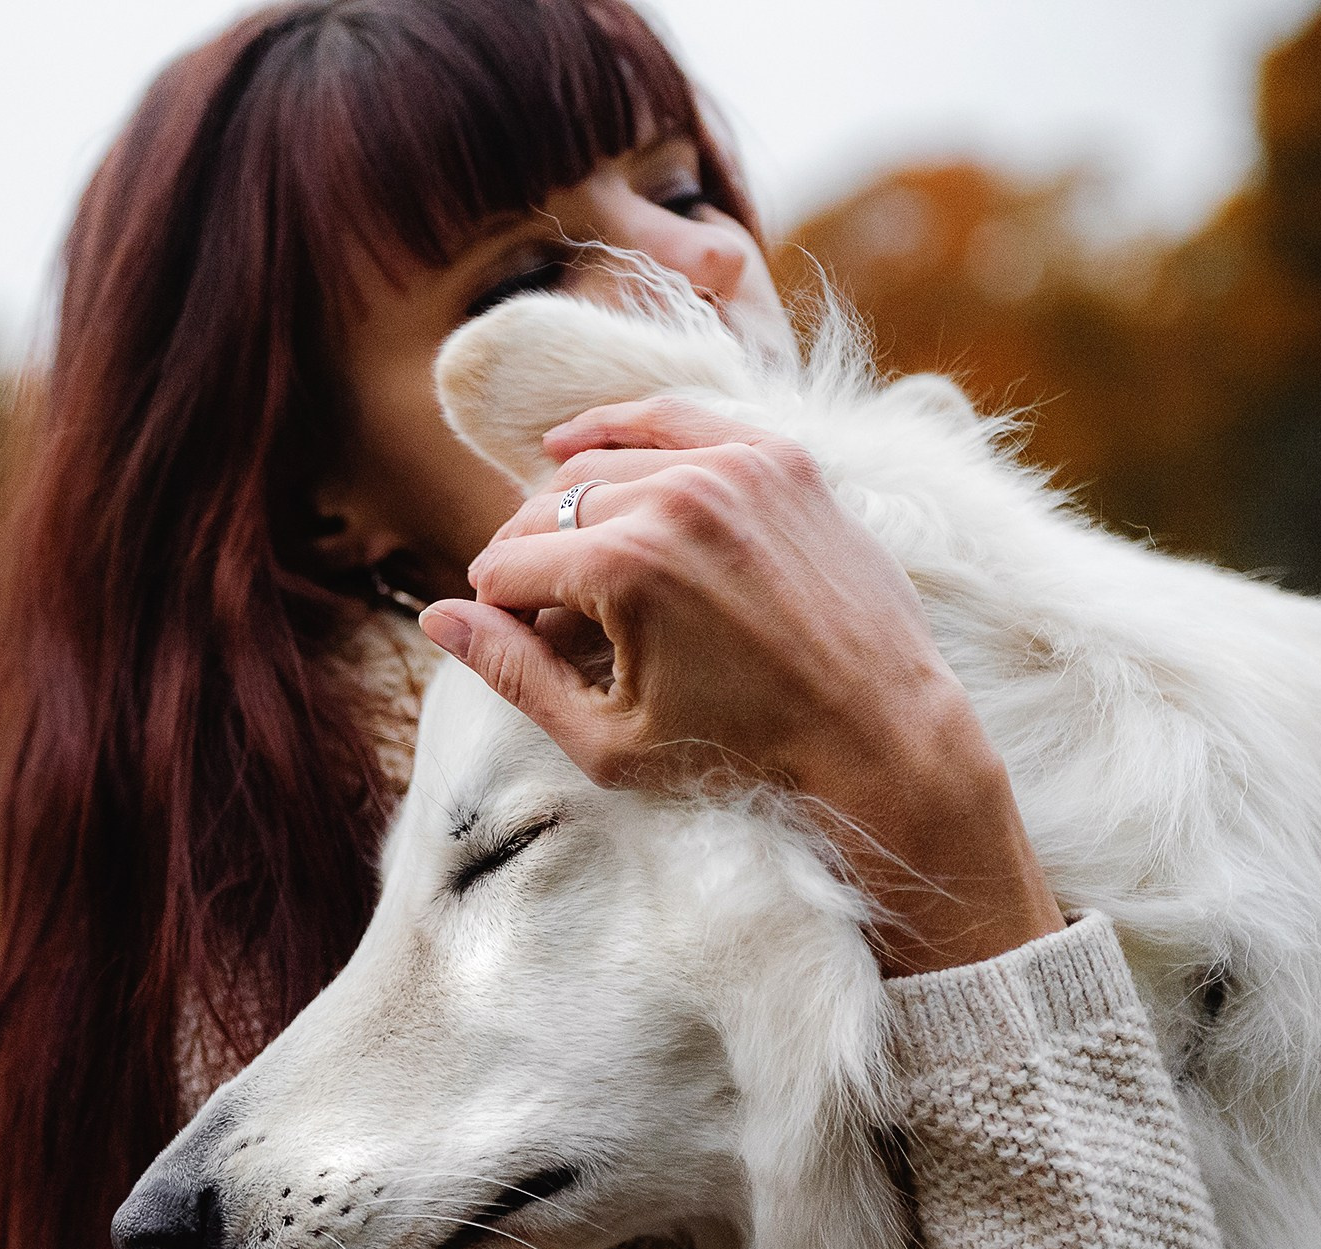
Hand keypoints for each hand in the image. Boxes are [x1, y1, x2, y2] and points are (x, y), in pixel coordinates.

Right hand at [419, 397, 1061, 975]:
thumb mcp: (609, 741)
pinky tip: (574, 445)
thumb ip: (514, 673)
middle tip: (539, 614)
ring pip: (601, 462)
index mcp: (626, 569)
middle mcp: (676, 499)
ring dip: (567, 508)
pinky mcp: (779, 458)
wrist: (883, 739)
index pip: (507, 567)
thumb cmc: (746, 758)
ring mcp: (734, 467)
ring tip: (568, 560)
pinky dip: (620, 428)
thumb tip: (437, 619)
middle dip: (526, 561)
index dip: (495, 613)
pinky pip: (673, 418)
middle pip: (545, 509)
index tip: (511, 643)